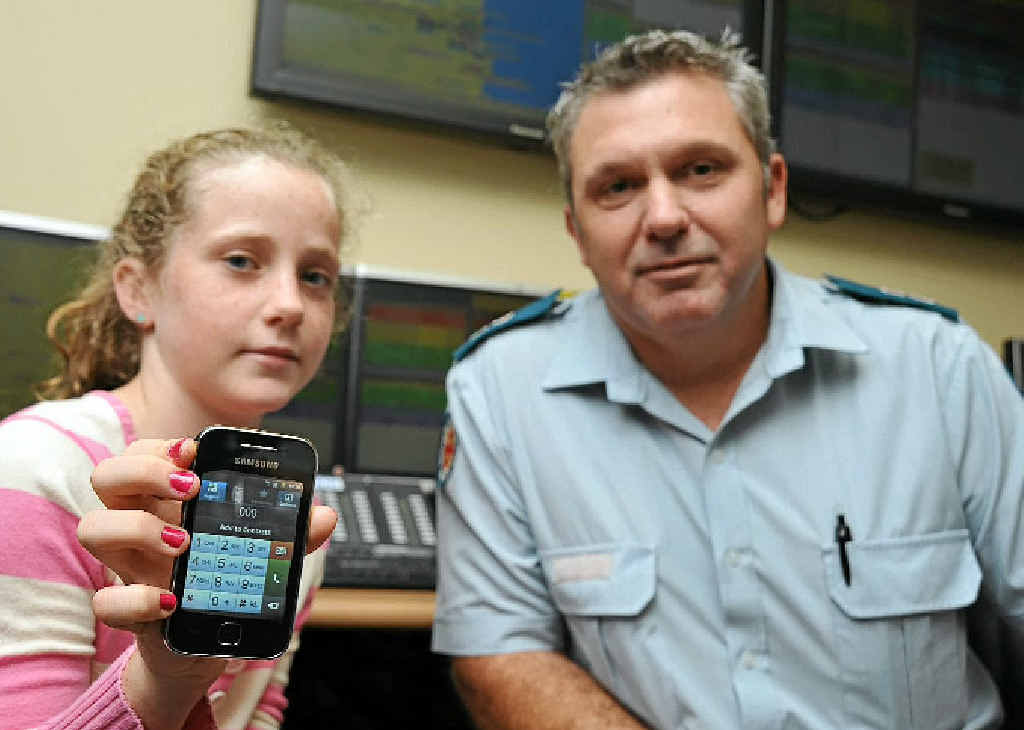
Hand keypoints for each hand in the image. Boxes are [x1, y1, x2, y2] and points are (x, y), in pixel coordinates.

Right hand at [78, 437, 336, 727]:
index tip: (195, 449)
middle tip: (191, 487)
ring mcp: (128, 566)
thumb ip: (290, 534)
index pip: (142, 454)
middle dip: (143, 470)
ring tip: (183, 541)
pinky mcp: (128, 610)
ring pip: (93, 528)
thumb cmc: (223, 581)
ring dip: (137, 527)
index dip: (159, 446)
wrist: (202, 644)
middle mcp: (137, 526)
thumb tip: (324, 516)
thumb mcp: (258, 552)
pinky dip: (136, 599)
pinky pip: (106, 601)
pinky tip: (172, 601)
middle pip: (107, 477)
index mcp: (165, 502)